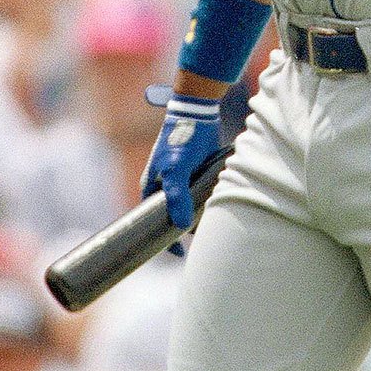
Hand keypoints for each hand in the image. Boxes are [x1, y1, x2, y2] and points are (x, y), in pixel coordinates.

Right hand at [141, 92, 221, 230]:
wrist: (199, 115)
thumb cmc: (181, 141)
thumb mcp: (176, 170)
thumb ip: (177, 197)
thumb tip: (181, 226)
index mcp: (151, 188)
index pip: (151, 222)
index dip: (162, 238)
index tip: (177, 255)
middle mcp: (164, 187)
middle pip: (172, 217)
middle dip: (183, 229)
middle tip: (199, 240)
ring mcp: (181, 182)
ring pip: (188, 208)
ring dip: (198, 215)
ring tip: (211, 220)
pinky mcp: (196, 176)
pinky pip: (201, 197)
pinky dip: (208, 203)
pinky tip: (219, 207)